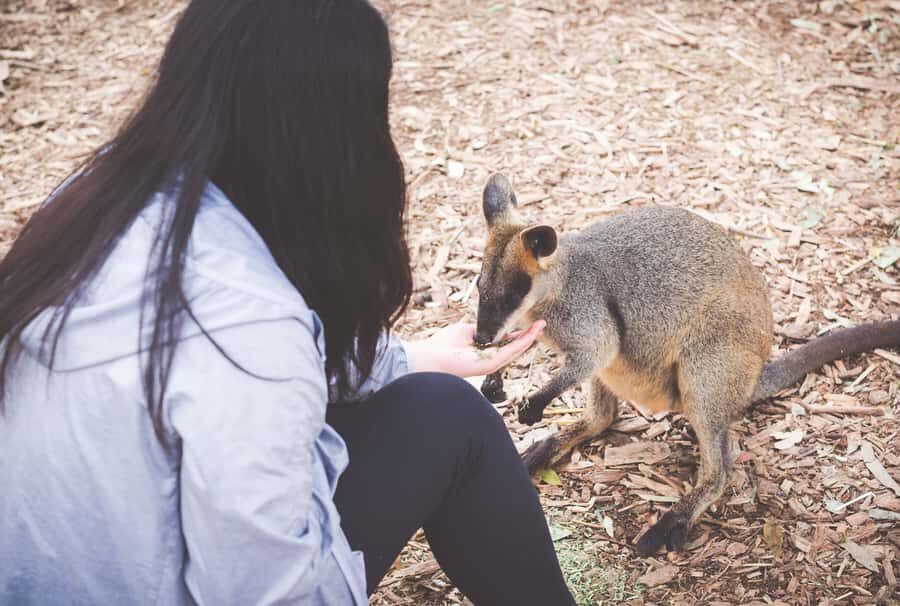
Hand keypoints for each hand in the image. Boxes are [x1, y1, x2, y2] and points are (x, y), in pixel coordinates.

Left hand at [405, 320, 544, 377]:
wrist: (431, 358)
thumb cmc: (443, 345)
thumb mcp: (466, 331)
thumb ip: (480, 328)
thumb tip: (489, 324)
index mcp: (484, 350)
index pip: (506, 342)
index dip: (518, 333)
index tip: (529, 323)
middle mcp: (490, 358)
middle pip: (515, 346)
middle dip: (529, 335)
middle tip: (542, 324)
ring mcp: (491, 362)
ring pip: (516, 349)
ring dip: (530, 337)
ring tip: (541, 326)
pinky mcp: (490, 364)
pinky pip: (510, 352)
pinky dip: (522, 343)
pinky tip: (531, 334)